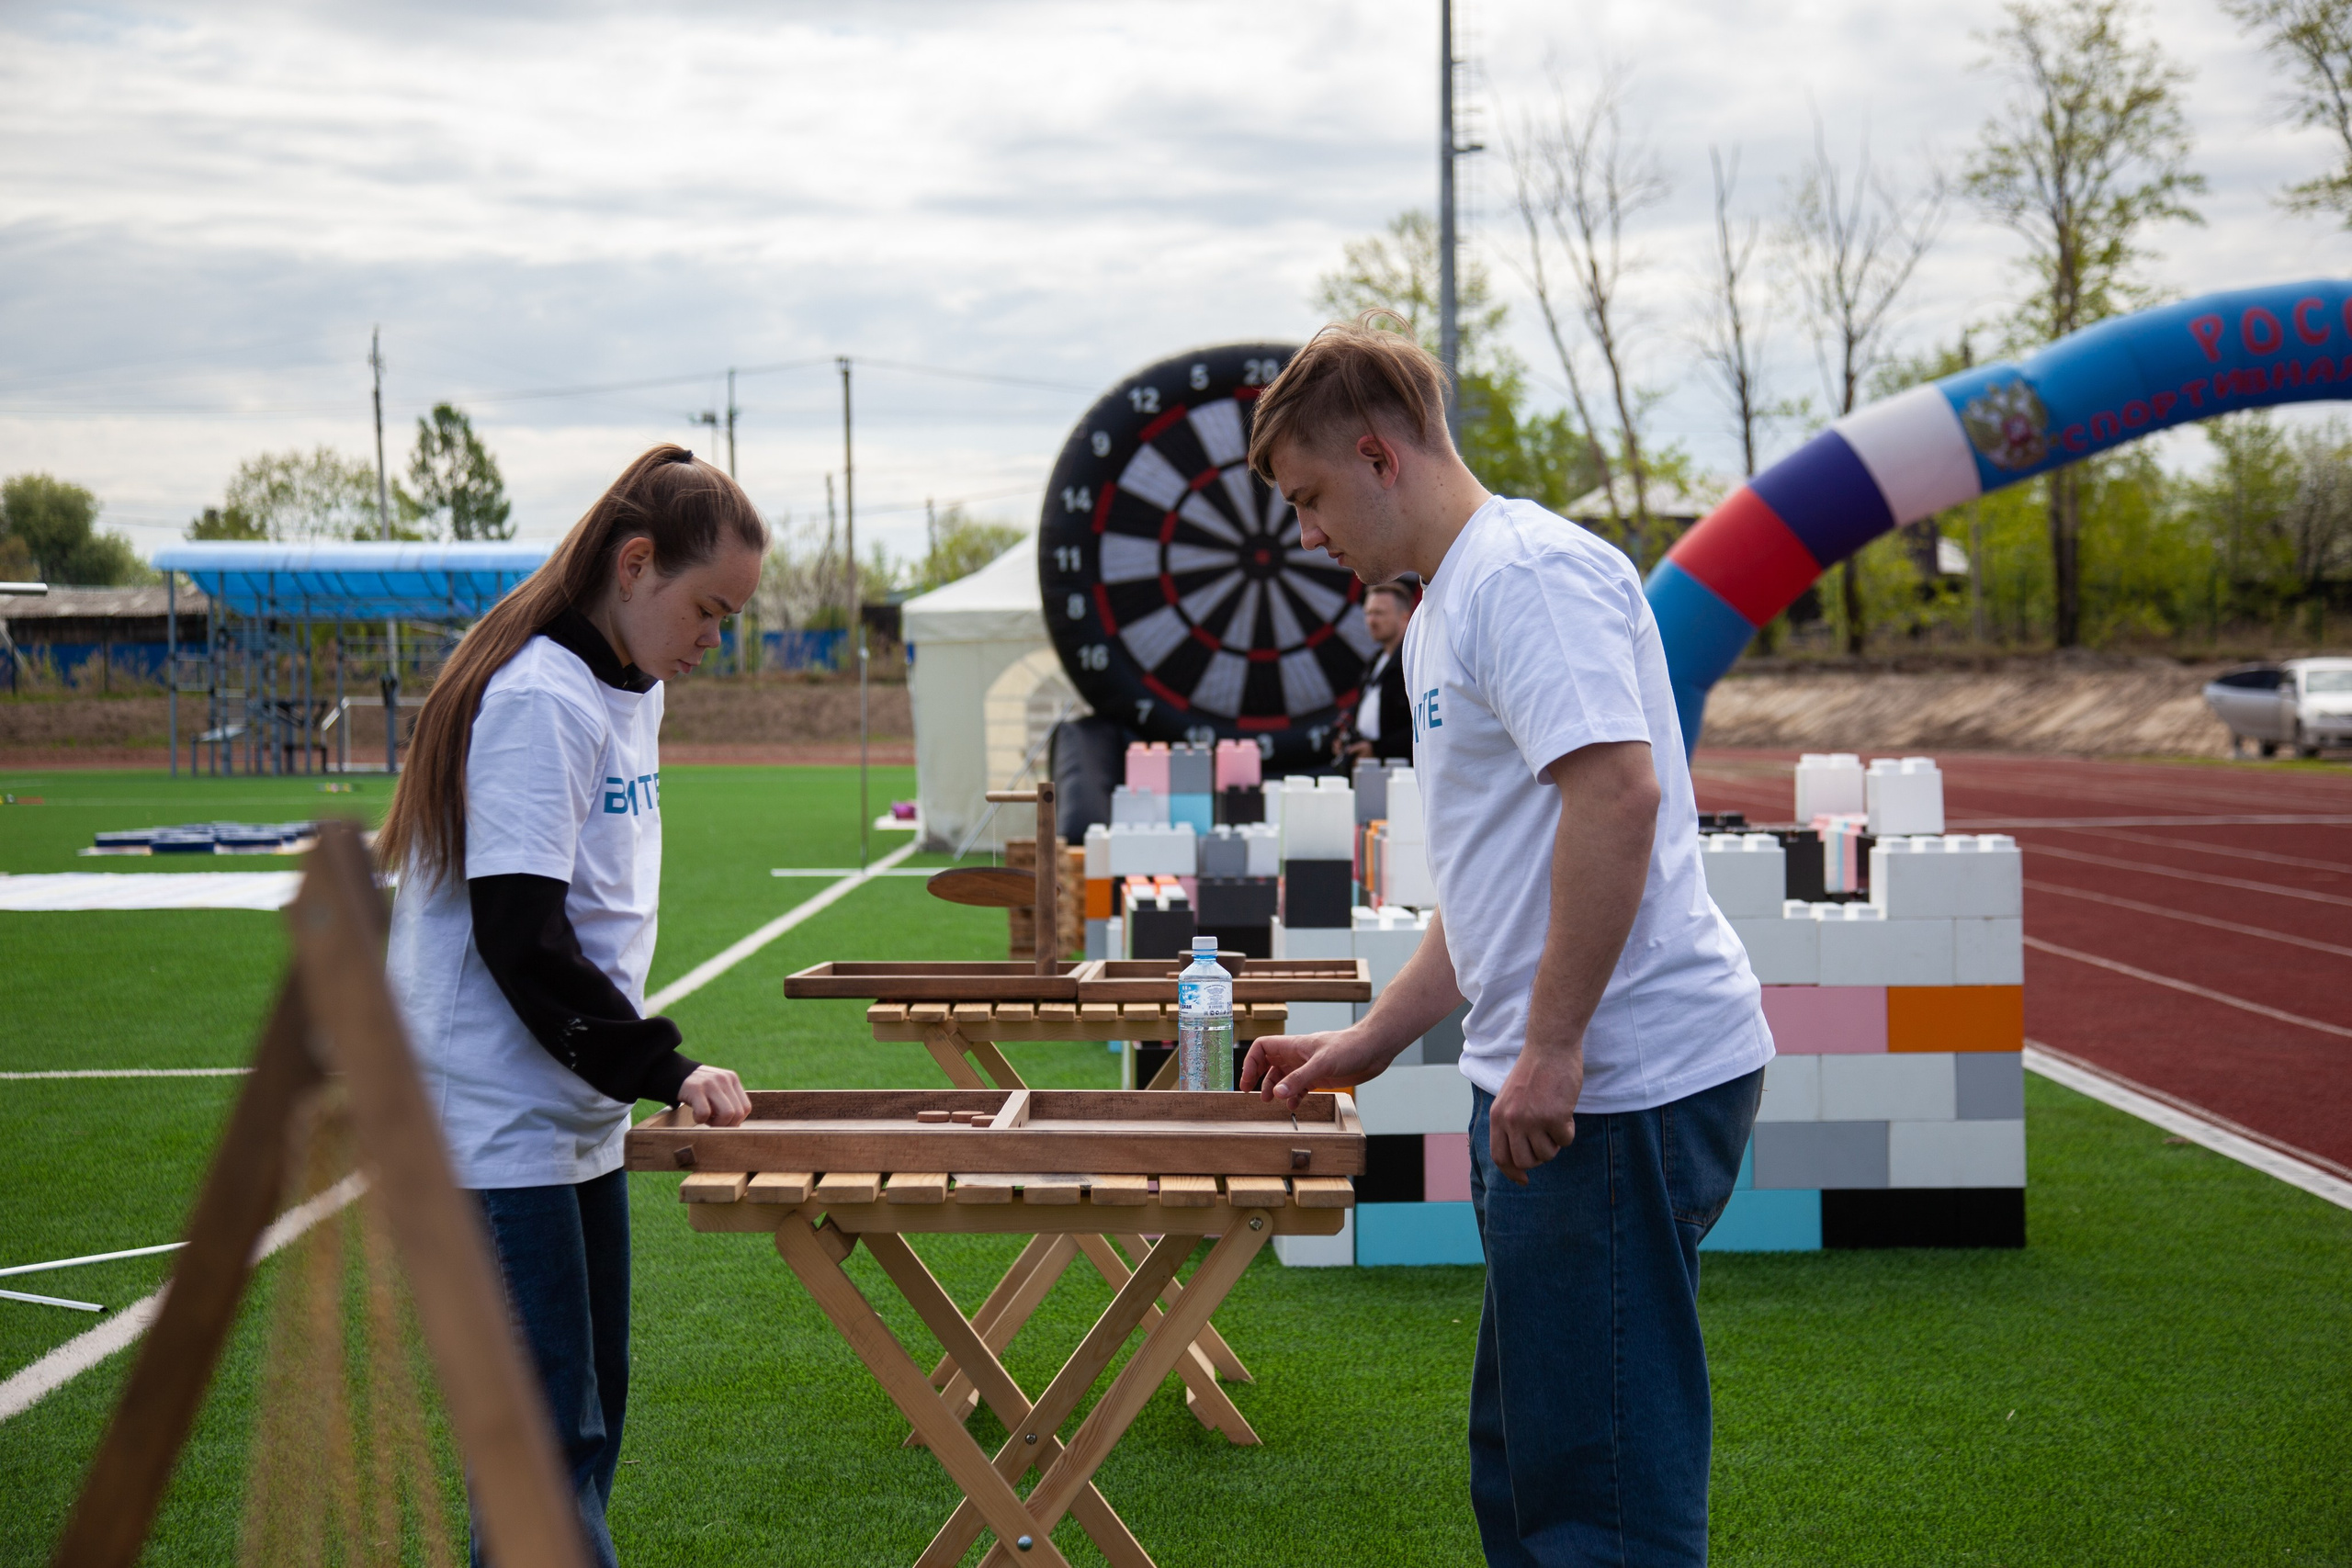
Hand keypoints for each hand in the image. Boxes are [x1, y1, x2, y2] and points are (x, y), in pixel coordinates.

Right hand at [678, 1064, 750, 1127]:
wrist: (674, 1073)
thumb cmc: (699, 1089)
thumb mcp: (718, 1089)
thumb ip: (728, 1101)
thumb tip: (736, 1126)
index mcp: (732, 1079)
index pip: (746, 1108)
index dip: (736, 1121)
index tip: (723, 1123)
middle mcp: (724, 1079)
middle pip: (738, 1113)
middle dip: (726, 1125)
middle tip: (713, 1123)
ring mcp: (710, 1083)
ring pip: (726, 1114)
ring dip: (715, 1124)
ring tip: (705, 1119)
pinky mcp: (695, 1089)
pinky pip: (705, 1113)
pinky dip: (699, 1119)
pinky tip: (694, 1114)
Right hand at [1241, 1027, 1390, 1111]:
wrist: (1374, 1049)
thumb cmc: (1349, 1048)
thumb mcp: (1322, 1064)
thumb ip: (1299, 1079)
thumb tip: (1276, 1093)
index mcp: (1293, 1046)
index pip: (1262, 1048)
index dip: (1251, 1062)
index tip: (1247, 1082)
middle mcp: (1298, 1056)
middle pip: (1269, 1064)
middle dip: (1259, 1078)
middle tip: (1254, 1095)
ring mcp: (1309, 1066)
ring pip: (1284, 1077)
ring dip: (1276, 1089)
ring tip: (1272, 1102)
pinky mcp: (1321, 1077)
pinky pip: (1300, 1086)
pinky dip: (1294, 1096)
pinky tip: (1294, 1104)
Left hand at [1488, 1045, 1580, 1184]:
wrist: (1550, 1047)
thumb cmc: (1534, 1071)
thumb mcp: (1510, 1097)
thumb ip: (1509, 1123)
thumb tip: (1518, 1157)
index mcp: (1498, 1116)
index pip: (1500, 1156)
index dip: (1512, 1172)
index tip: (1523, 1180)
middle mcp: (1512, 1121)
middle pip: (1525, 1161)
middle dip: (1539, 1157)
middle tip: (1547, 1140)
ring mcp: (1532, 1120)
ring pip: (1547, 1154)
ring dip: (1555, 1143)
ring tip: (1555, 1121)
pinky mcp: (1554, 1117)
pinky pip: (1565, 1140)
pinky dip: (1568, 1131)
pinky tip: (1565, 1111)